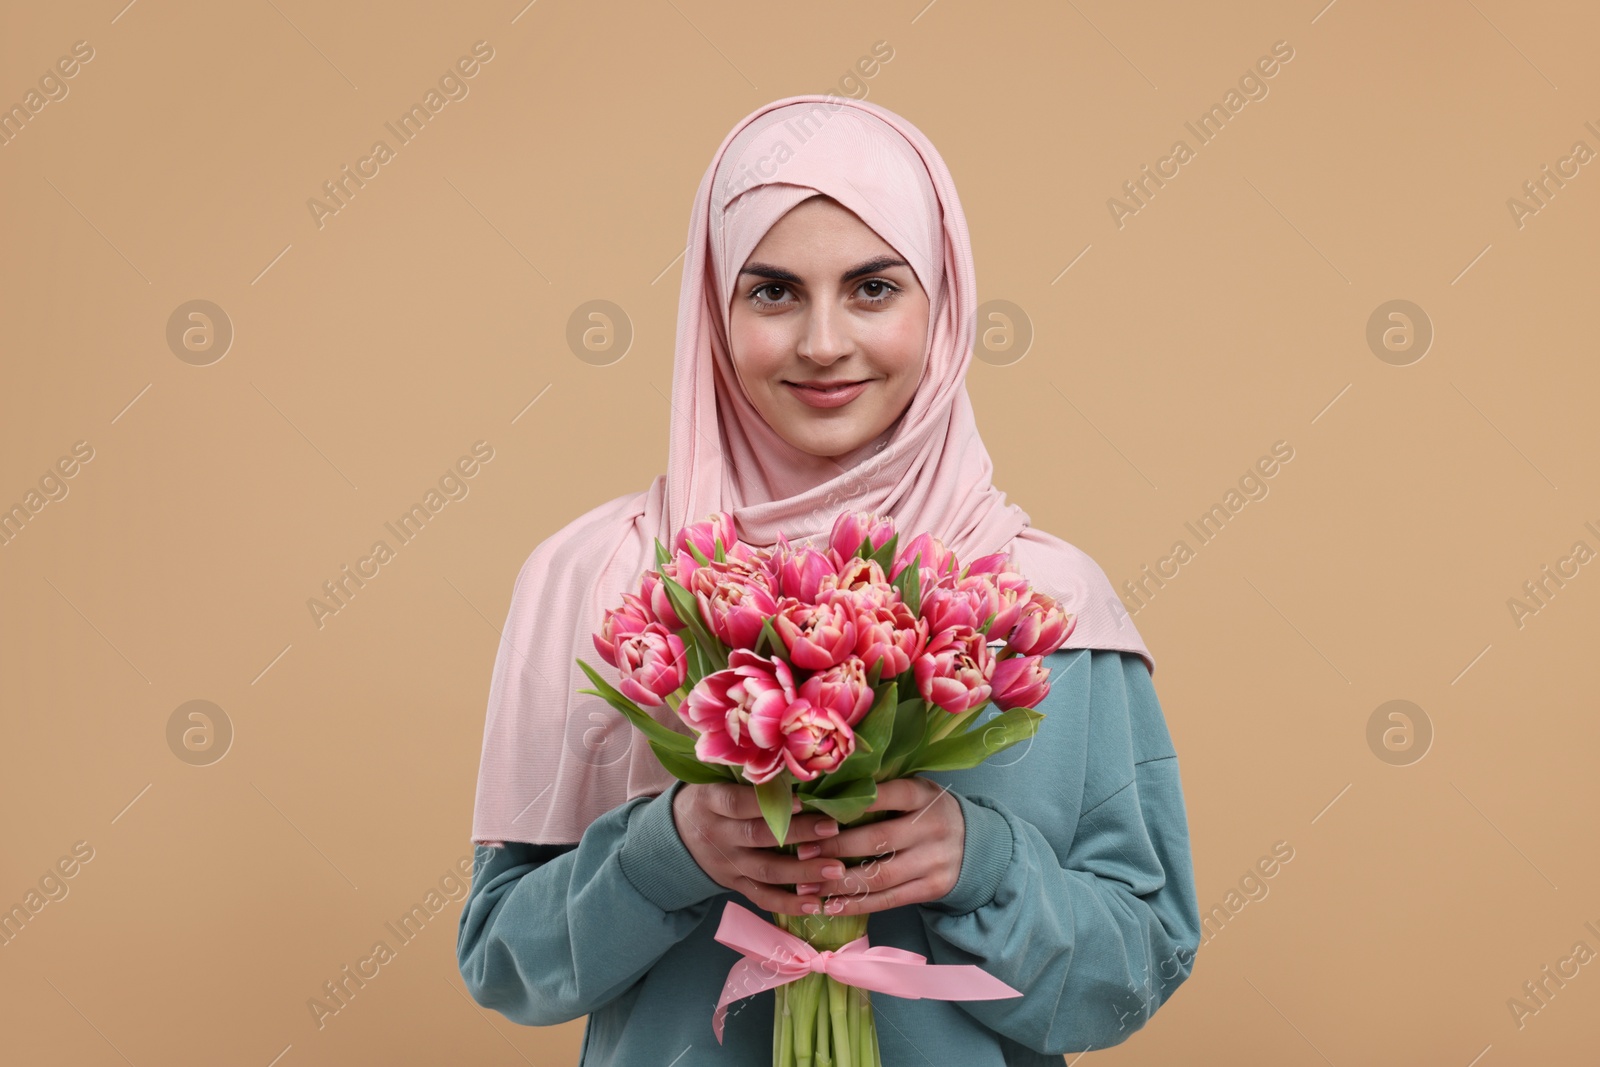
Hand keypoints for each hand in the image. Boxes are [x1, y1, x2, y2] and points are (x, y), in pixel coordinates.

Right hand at [672, 781, 845, 914]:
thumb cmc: (707, 799)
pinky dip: (789, 904)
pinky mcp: (734, 885)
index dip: (767, 803)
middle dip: (798, 834)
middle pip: (759, 836)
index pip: (737, 803)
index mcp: (710, 802)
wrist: (673, 839)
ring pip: (765, 871)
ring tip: (836, 869)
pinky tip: (816, 904)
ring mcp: (727, 864)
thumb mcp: (712, 780)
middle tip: (833, 829)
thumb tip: (791, 756)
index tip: (802, 800)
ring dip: (803, 873)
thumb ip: (744, 774)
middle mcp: (718, 835)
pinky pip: (762, 897)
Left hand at [810, 777, 964, 916]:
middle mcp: (932, 828)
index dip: (855, 803)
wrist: (978, 844)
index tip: (818, 810)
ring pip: (880, 876)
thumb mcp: (917, 791)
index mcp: (924, 796)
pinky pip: (888, 900)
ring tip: (808, 884)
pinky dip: (857, 905)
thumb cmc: (929, 811)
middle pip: (878, 840)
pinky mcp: (932, 889)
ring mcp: (934, 861)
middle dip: (835, 848)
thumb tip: (827, 791)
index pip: (889, 795)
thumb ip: (883, 790)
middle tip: (802, 851)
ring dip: (839, 883)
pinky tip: (831, 905)